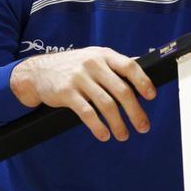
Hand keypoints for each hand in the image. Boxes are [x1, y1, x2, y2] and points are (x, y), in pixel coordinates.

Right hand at [10, 47, 156, 141]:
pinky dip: (98, 127)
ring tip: (123, 135)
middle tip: (143, 126)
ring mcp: (79, 78)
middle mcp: (93, 64)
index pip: (129, 66)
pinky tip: (104, 135)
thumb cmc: (73, 66)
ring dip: (118, 124)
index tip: (151, 97)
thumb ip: (115, 65)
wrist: (38, 72)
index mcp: (104, 55)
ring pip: (106, 105)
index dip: (143, 82)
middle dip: (135, 111)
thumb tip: (141, 71)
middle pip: (121, 90)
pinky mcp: (66, 93)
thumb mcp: (94, 57)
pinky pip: (87, 113)